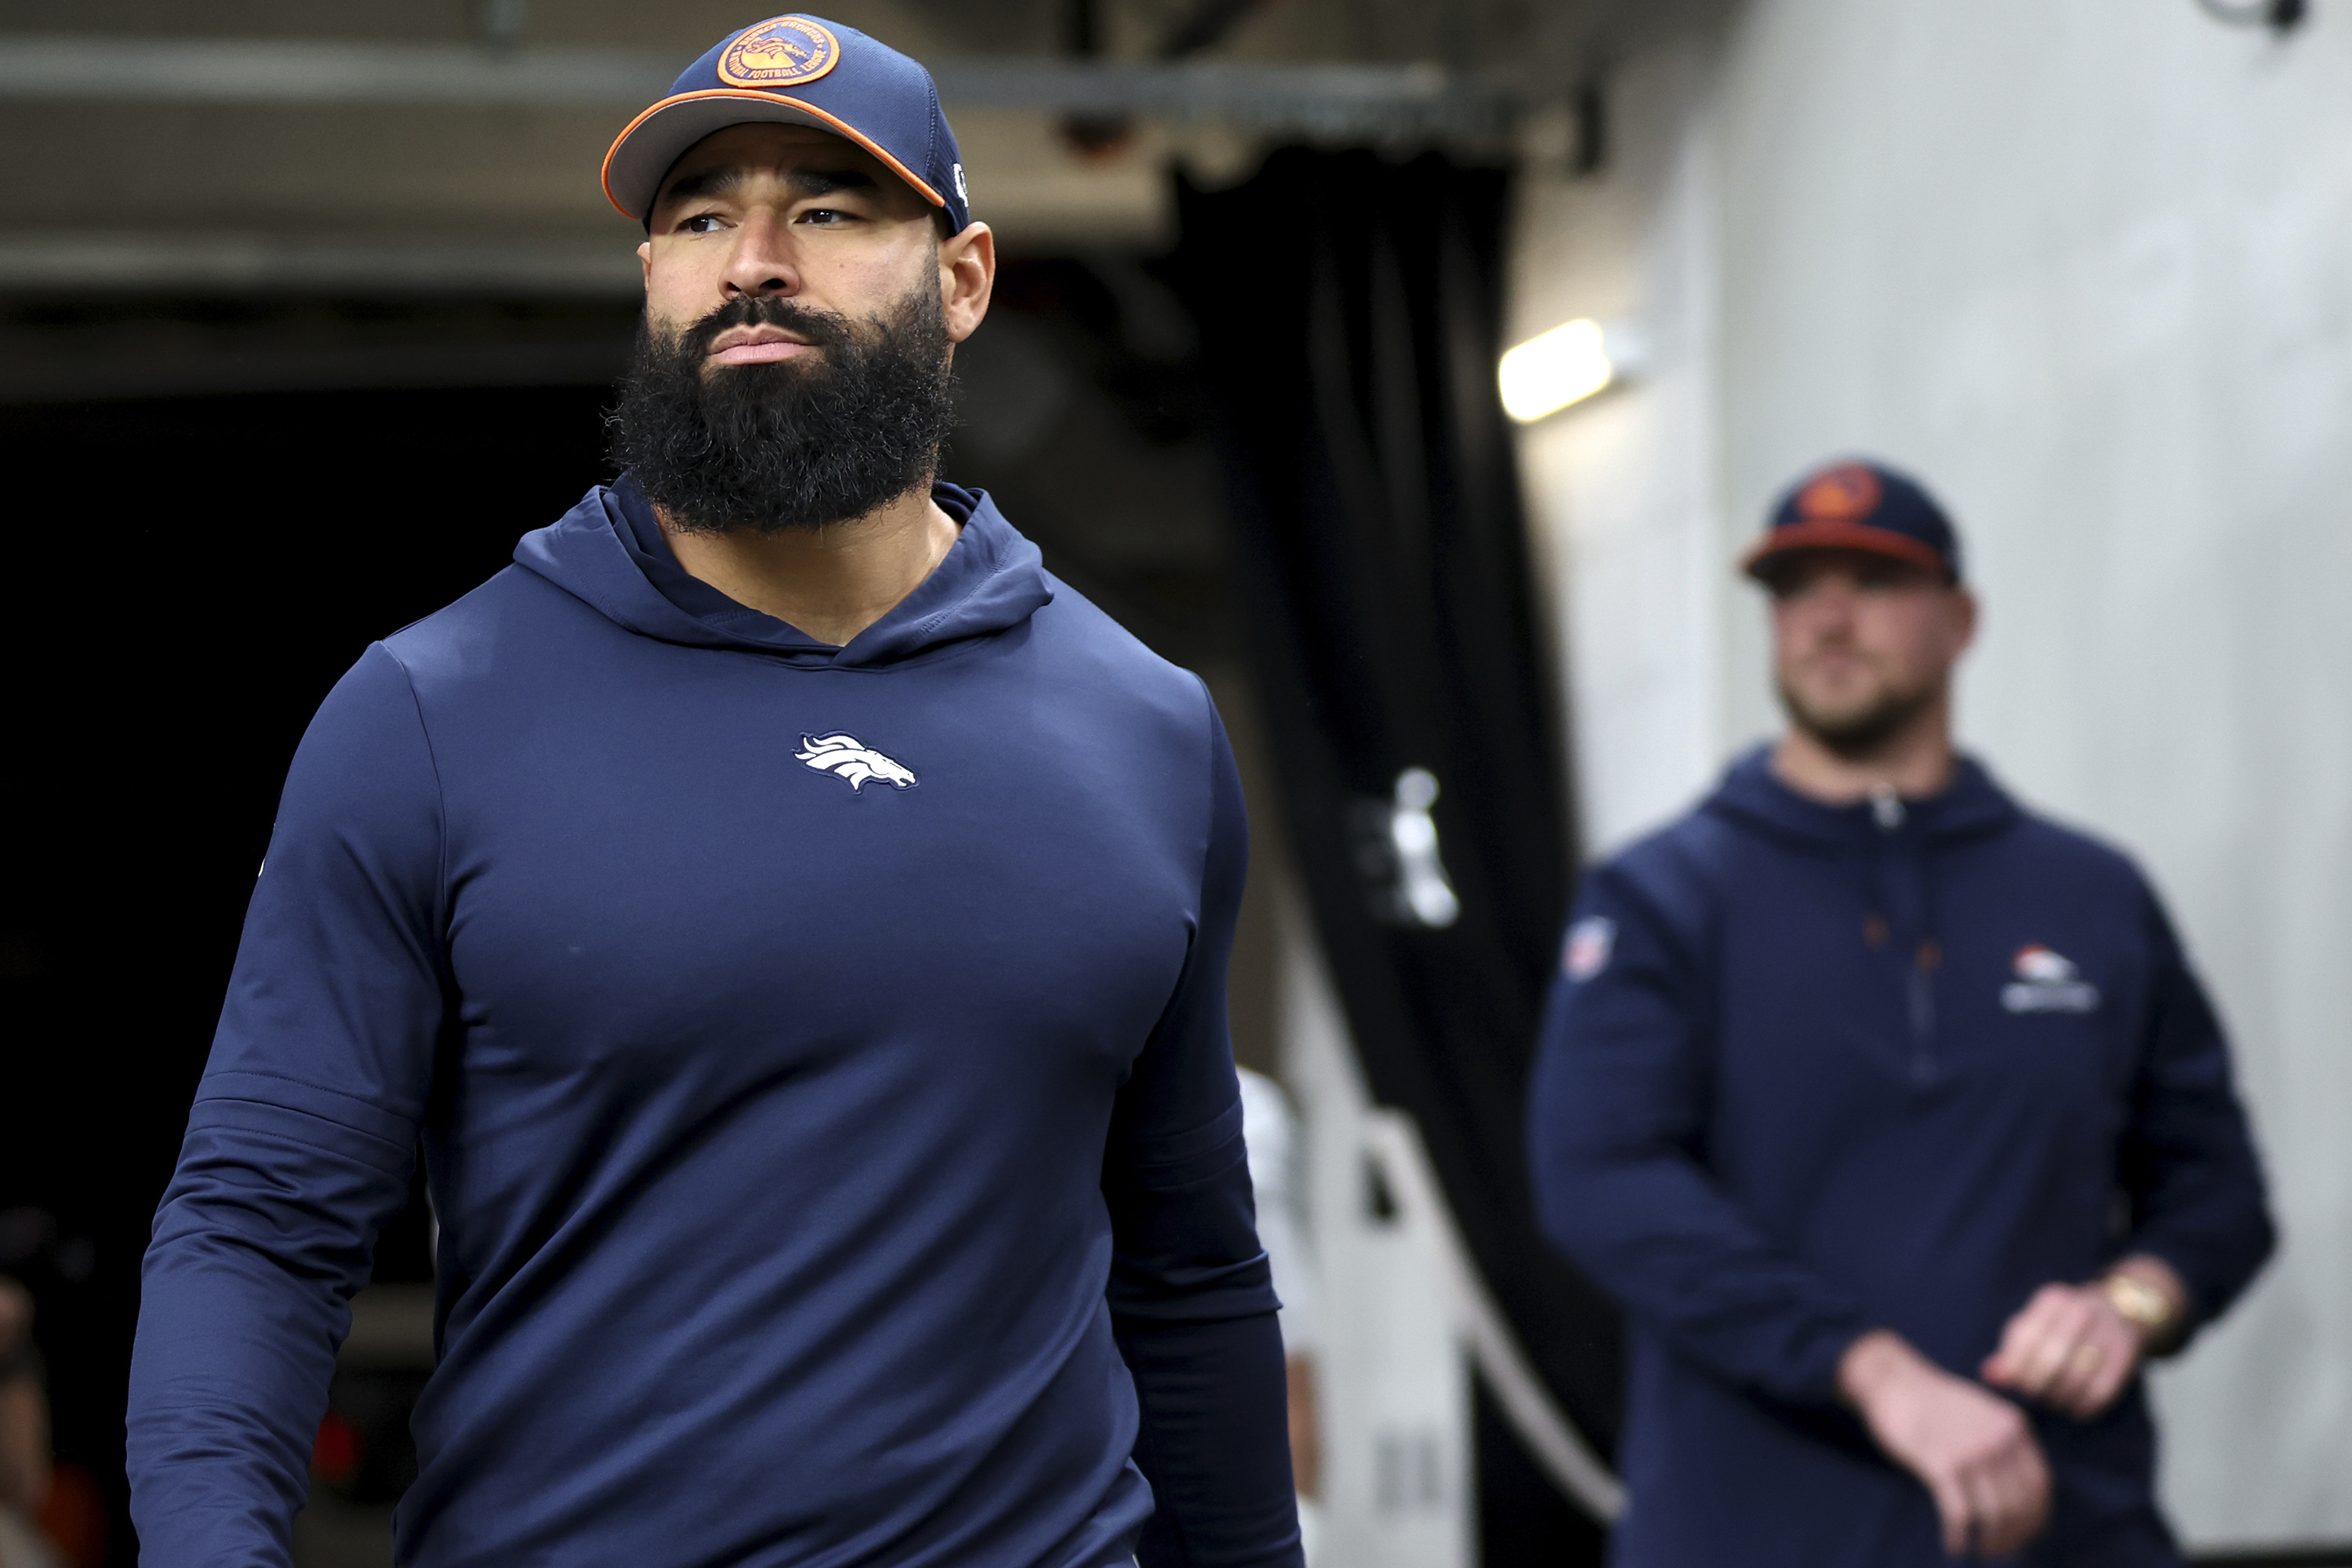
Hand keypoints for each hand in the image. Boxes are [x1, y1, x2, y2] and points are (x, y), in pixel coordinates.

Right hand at [1840, 1329, 2050, 1557]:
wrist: (1895, 1380)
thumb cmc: (1936, 1402)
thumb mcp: (1983, 1413)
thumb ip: (2005, 1444)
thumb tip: (2022, 1496)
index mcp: (2014, 1427)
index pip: (2040, 1485)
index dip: (2035, 1517)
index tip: (2026, 1534)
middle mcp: (1999, 1438)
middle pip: (2019, 1505)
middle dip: (2012, 1535)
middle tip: (1998, 1549)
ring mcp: (1971, 1450)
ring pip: (1994, 1514)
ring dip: (1990, 1540)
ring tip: (1979, 1548)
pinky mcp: (1941, 1462)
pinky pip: (1960, 1513)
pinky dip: (1959, 1535)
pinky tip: (1954, 1543)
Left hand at [1982, 1281, 2143, 1419]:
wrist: (2122, 1309)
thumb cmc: (2066, 1324)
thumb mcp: (2038, 1326)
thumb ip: (2012, 1350)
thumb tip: (1990, 1376)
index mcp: (2052, 1300)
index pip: (2025, 1338)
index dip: (2016, 1367)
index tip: (2015, 1382)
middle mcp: (2080, 1311)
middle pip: (2051, 1359)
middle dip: (2037, 1385)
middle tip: (2033, 1395)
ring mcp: (2107, 1330)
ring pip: (2076, 1377)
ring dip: (2060, 1398)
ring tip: (2053, 1401)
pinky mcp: (2126, 1352)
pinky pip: (2101, 1390)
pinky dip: (2084, 1405)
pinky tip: (2076, 1407)